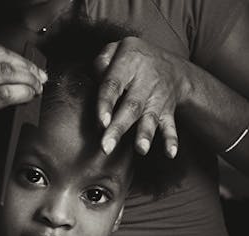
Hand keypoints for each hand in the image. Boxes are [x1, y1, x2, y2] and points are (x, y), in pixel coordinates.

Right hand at [0, 39, 46, 161]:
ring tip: (37, 85)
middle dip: (23, 63)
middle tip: (38, 74)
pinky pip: (4, 93)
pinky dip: (23, 92)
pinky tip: (29, 95)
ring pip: (4, 72)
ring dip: (28, 78)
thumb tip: (9, 63)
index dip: (10, 53)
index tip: (25, 62)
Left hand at [94, 37, 191, 157]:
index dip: (106, 104)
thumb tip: (97, 75)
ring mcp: (157, 97)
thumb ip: (102, 60)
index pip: (113, 85)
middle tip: (106, 147)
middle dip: (119, 128)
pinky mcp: (167, 109)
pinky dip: (171, 139)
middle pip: (131, 107)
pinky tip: (170, 153)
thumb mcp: (117, 49)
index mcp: (129, 63)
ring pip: (150, 117)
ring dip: (145, 134)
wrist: (171, 65)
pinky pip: (171, 125)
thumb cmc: (132, 60)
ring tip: (141, 150)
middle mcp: (145, 81)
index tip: (101, 123)